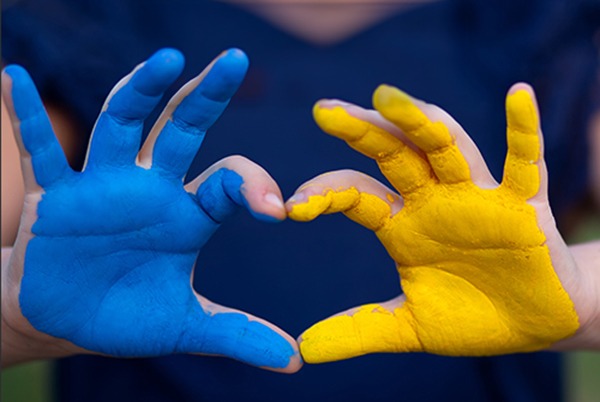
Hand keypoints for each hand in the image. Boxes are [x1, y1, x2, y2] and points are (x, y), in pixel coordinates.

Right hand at [1, 48, 300, 371]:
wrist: (68, 318)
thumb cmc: (128, 313)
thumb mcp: (185, 327)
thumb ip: (237, 334)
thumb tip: (295, 360)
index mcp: (189, 215)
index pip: (229, 183)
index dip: (253, 187)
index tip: (276, 209)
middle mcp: (151, 188)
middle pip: (181, 129)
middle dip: (206, 97)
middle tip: (234, 60)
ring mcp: (103, 186)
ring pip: (121, 125)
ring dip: (140, 91)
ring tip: (165, 58)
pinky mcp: (55, 197)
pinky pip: (42, 152)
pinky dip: (26, 117)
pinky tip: (12, 77)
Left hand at [288, 84, 594, 362]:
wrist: (532, 326)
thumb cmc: (470, 316)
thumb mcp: (409, 327)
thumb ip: (360, 330)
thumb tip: (303, 349)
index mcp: (401, 224)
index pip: (354, 195)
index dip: (324, 195)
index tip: (290, 207)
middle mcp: (432, 200)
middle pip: (393, 154)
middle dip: (361, 132)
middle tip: (324, 110)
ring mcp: (476, 197)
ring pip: (445, 147)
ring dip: (418, 121)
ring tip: (386, 96)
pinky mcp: (524, 205)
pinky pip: (524, 162)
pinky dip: (523, 130)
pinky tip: (517, 94)